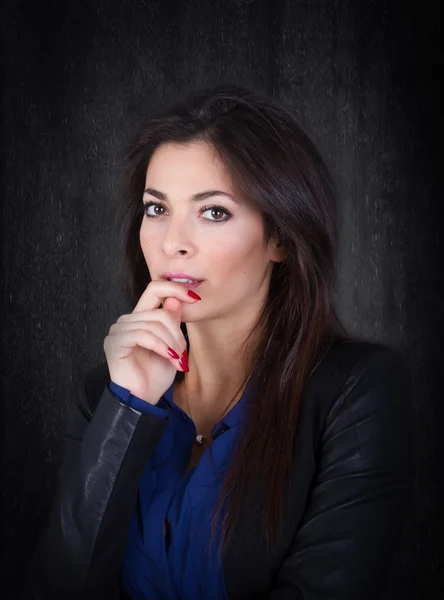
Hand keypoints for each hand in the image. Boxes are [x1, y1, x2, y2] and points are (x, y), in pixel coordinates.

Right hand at [103, 280, 200, 404]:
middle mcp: (127, 320)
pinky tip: (169, 358)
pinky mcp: (115, 342)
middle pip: (160, 312)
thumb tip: (177, 298)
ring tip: (178, 361)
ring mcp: (119, 330)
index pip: (155, 289)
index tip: (195, 298)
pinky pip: (143, 335)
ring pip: (155, 324)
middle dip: (178, 334)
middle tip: (183, 355)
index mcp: (141, 317)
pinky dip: (161, 347)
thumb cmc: (155, 375)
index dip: (175, 288)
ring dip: (172, 344)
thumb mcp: (172, 345)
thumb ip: (173, 322)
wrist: (142, 400)